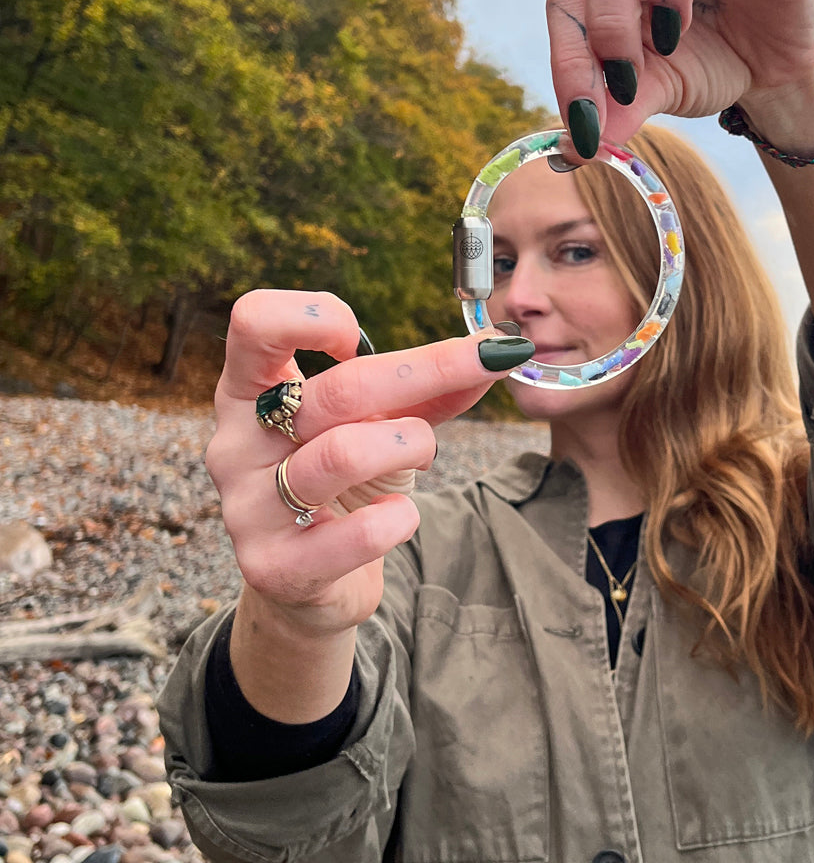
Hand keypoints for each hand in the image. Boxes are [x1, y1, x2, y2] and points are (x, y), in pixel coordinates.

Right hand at [206, 289, 531, 639]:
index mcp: (248, 391)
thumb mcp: (376, 420)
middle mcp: (236, 443)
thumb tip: (498, 348)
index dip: (316, 315)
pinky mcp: (276, 567)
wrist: (305, 578)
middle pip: (338, 390)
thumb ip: (428, 386)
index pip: (256, 321)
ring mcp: (248, 508)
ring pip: (346, 454)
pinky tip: (399, 514)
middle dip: (428, 370)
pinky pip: (359, 532)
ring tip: (421, 451)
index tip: (358, 338)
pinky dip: (399, 517)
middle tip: (484, 361)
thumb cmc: (343, 480)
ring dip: (410, 444)